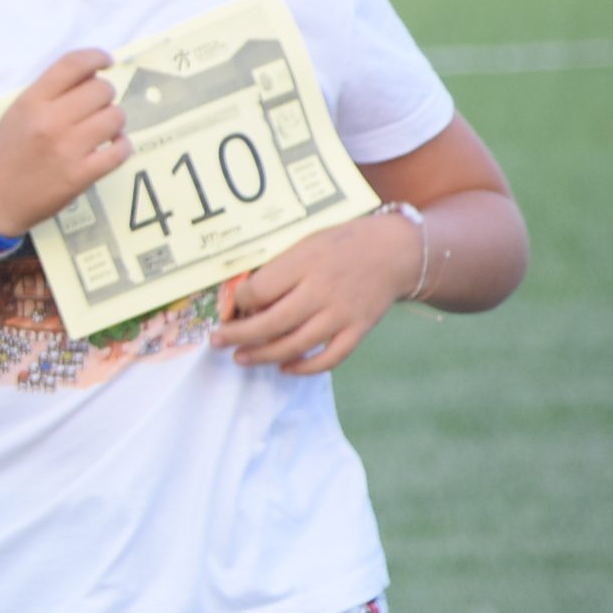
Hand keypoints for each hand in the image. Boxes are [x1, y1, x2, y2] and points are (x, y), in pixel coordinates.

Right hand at [0, 49, 129, 237]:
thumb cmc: (4, 154)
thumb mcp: (17, 113)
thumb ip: (49, 93)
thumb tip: (91, 76)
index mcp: (31, 102)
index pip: (74, 65)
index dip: (96, 57)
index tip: (105, 62)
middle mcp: (50, 121)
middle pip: (102, 90)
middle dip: (104, 96)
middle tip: (94, 109)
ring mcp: (67, 149)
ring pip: (115, 117)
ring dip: (113, 121)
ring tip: (101, 130)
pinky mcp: (80, 176)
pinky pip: (120, 151)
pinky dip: (121, 146)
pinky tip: (111, 147)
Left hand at [212, 208, 423, 373]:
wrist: (395, 251)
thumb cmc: (340, 246)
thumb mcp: (304, 244)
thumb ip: (278, 270)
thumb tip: (243, 300)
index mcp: (305, 263)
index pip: (260, 290)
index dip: (239, 302)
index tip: (231, 307)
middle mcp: (323, 291)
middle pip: (272, 322)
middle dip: (239, 336)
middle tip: (217, 342)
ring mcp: (343, 314)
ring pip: (296, 344)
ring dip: (263, 356)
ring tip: (241, 358)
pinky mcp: (359, 330)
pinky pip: (330, 358)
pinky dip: (305, 367)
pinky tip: (285, 368)